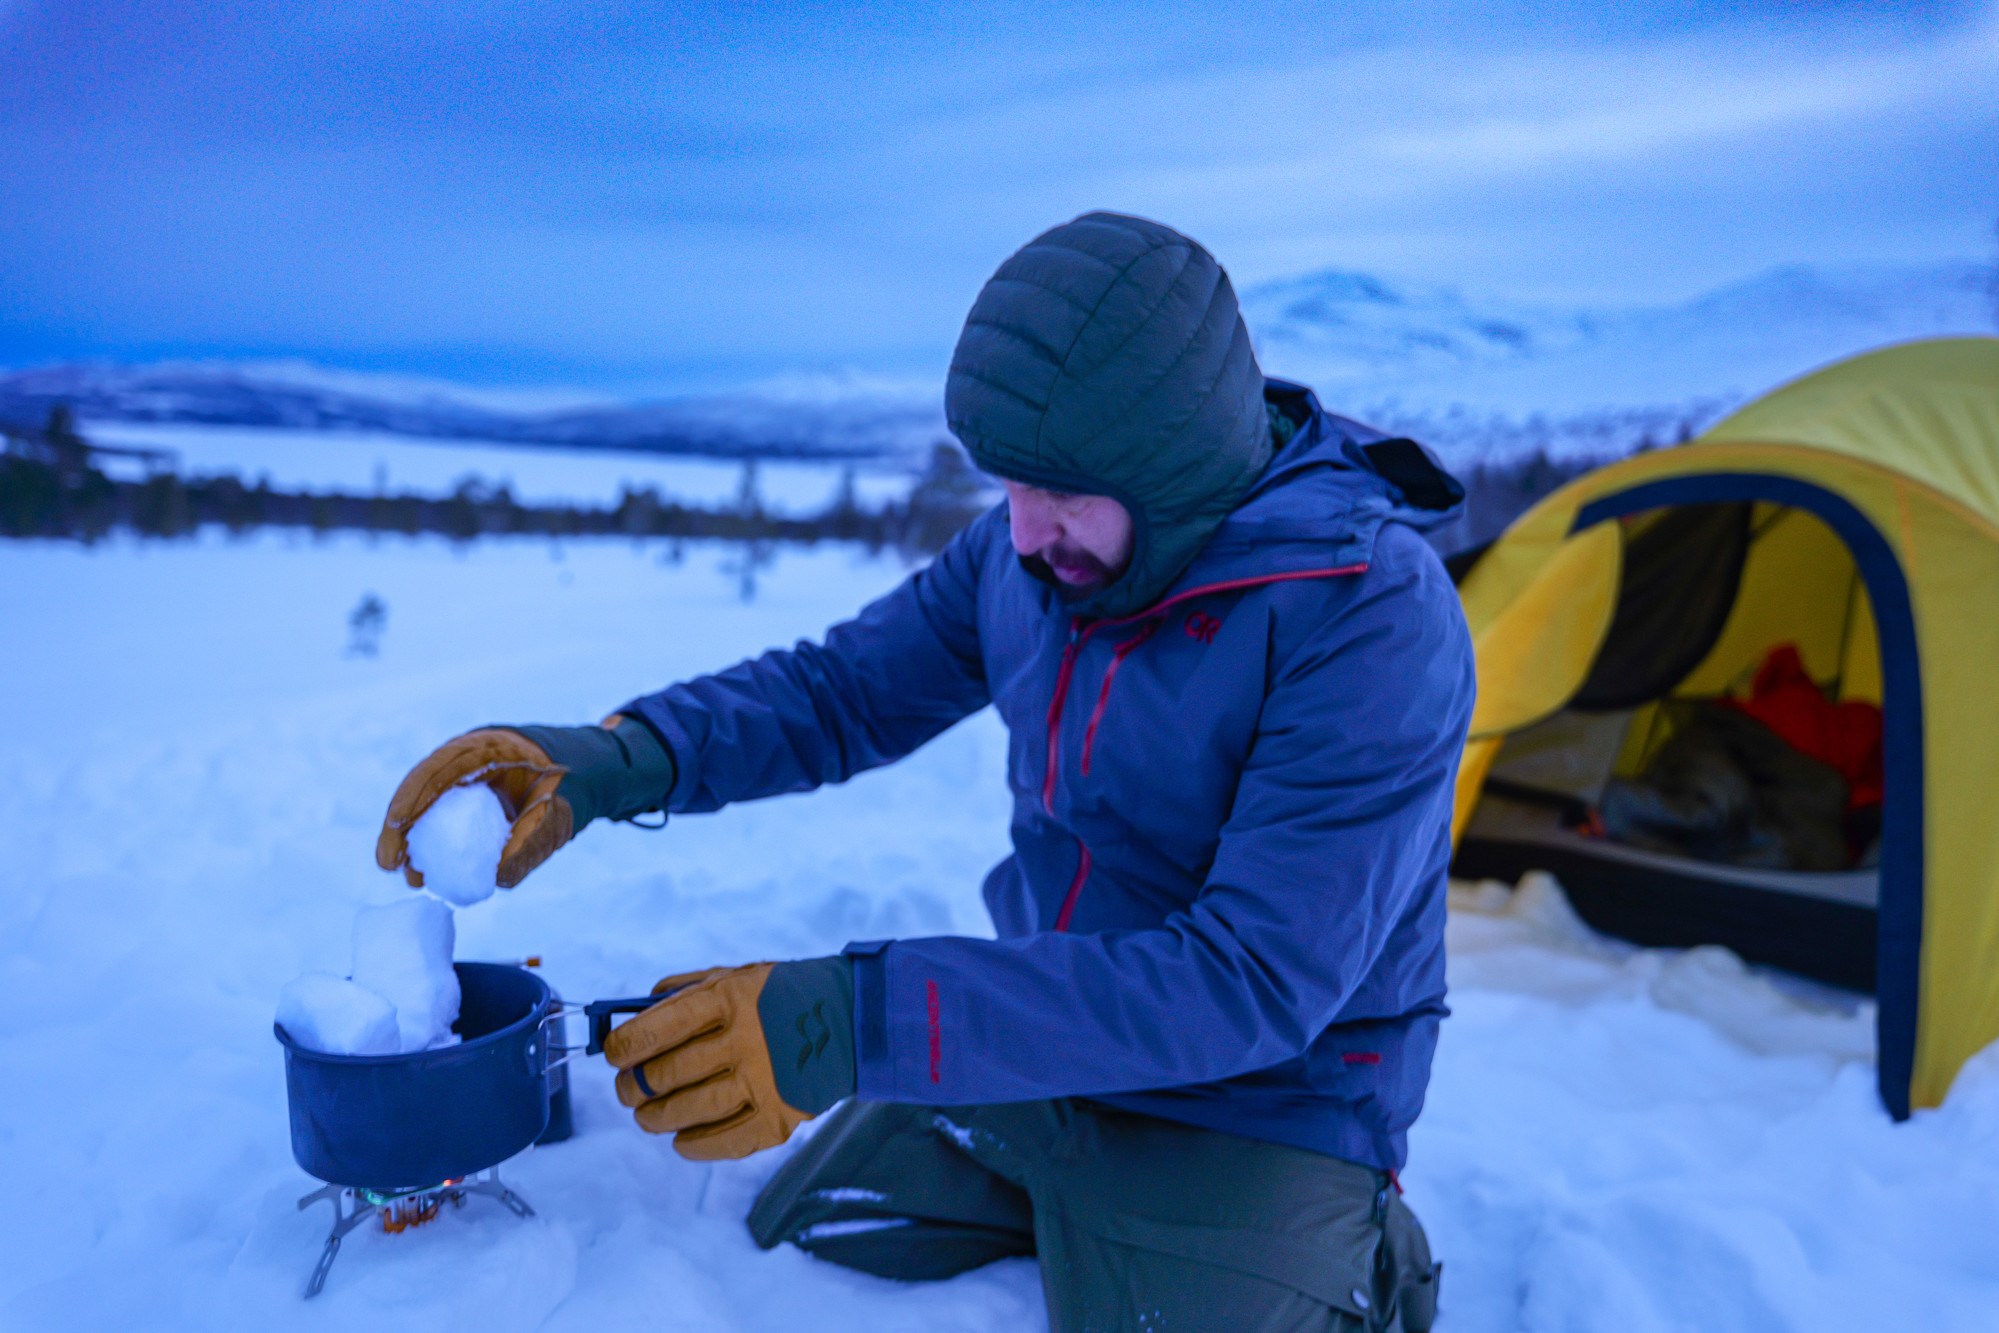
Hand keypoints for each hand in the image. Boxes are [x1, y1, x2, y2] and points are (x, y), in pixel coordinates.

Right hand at [375, 717, 674, 889]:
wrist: (595, 773)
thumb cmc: (578, 780)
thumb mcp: (561, 807)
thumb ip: (533, 838)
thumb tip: (498, 879)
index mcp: (488, 746)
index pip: (436, 768)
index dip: (409, 798)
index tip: (395, 828)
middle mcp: (472, 761)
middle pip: (424, 790)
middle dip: (402, 828)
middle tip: (391, 866)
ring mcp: (472, 781)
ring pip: (433, 809)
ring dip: (419, 843)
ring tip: (414, 879)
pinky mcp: (478, 804)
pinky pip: (452, 824)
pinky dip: (441, 848)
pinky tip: (436, 876)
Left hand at [604, 957, 855, 1160]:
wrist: (851, 1021)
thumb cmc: (780, 997)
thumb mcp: (736, 977)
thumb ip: (686, 993)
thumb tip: (634, 1018)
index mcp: (730, 999)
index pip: (659, 1027)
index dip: (625, 1046)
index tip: (613, 1054)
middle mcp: (745, 1040)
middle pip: (668, 1074)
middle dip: (634, 1086)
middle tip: (627, 1090)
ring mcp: (763, 1081)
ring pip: (688, 1110)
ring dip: (656, 1117)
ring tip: (647, 1116)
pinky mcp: (779, 1117)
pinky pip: (724, 1142)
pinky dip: (693, 1145)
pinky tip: (680, 1139)